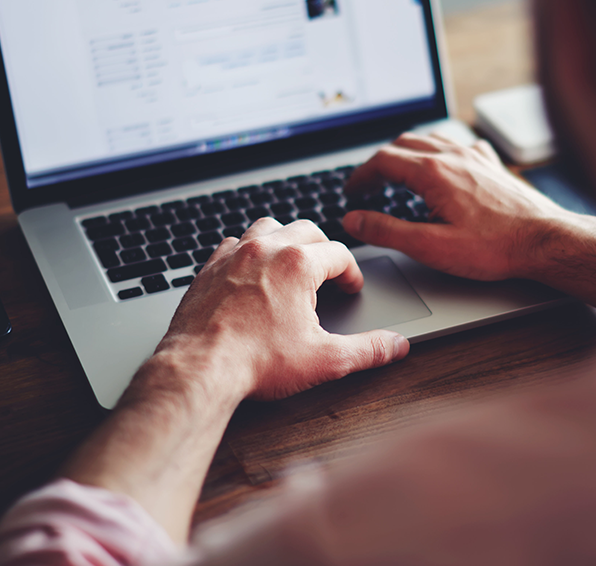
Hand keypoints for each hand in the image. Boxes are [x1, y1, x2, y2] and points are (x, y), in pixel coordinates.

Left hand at [159, 217, 408, 400]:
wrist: (199, 369)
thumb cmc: (256, 362)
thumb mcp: (324, 359)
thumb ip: (367, 349)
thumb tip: (395, 345)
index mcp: (298, 264)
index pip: (339, 254)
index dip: (352, 272)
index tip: (351, 287)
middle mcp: (266, 249)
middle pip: (307, 230)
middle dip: (324, 248)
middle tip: (329, 272)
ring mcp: (234, 255)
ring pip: (269, 226)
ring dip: (286, 239)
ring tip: (293, 261)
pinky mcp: (210, 267)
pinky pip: (234, 242)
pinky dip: (248, 249)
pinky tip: (251, 270)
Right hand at [343, 132, 581, 281]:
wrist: (546, 240)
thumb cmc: (494, 247)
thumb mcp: (430, 246)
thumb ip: (387, 231)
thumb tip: (354, 219)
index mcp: (433, 172)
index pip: (382, 161)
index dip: (360, 176)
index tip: (351, 191)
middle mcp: (453, 156)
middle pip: (402, 145)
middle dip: (379, 163)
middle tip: (368, 185)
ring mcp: (474, 156)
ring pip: (428, 139)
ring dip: (404, 153)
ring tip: (395, 172)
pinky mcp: (490, 164)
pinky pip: (456, 144)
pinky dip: (436, 151)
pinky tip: (441, 164)